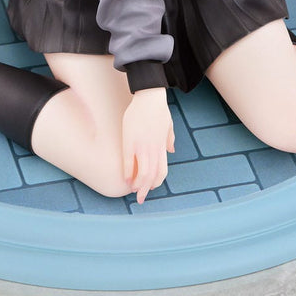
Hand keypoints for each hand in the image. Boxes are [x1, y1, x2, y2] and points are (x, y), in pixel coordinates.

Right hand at [121, 88, 174, 203]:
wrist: (150, 97)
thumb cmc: (159, 110)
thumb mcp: (169, 125)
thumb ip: (170, 140)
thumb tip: (171, 151)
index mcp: (161, 147)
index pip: (161, 172)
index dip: (155, 183)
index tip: (149, 188)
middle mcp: (153, 150)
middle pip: (151, 176)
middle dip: (145, 190)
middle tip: (140, 199)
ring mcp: (141, 147)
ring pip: (141, 173)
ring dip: (137, 185)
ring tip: (132, 190)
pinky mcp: (130, 141)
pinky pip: (127, 162)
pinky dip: (126, 172)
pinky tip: (124, 179)